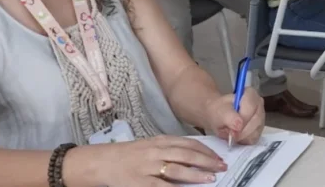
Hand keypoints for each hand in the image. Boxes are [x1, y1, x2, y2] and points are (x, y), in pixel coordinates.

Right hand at [85, 134, 227, 185]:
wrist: (104, 162)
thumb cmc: (129, 155)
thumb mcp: (151, 145)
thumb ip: (170, 148)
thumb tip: (195, 154)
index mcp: (160, 141)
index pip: (188, 143)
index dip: (206, 150)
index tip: (218, 156)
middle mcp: (156, 152)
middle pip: (186, 155)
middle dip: (206, 161)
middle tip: (221, 166)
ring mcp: (148, 167)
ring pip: (177, 170)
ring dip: (196, 174)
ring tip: (210, 178)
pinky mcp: (141, 183)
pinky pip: (161, 186)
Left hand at [199, 88, 264, 144]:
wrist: (218, 116)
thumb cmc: (218, 111)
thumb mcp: (219, 111)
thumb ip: (228, 116)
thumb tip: (239, 125)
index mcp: (251, 94)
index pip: (251, 107)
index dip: (243, 118)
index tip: (233, 128)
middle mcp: (259, 104)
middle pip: (256, 121)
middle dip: (242, 131)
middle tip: (230, 135)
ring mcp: (261, 117)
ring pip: (256, 131)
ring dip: (242, 137)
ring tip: (231, 134)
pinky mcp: (260, 129)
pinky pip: (255, 138)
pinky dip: (244, 141)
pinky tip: (237, 137)